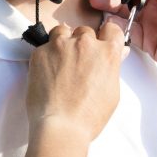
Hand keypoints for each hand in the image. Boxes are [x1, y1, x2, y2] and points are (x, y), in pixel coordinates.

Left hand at [25, 20, 125, 141]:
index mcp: (107, 52)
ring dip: (63, 42)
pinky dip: (47, 55)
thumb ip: (113, 67)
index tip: (102, 42)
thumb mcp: (112, 92)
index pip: (111, 29)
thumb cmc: (89, 116)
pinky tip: (48, 73)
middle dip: (84, 43)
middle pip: (86, 31)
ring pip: (62, 32)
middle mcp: (85, 43)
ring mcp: (61, 45)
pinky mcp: (40, 52)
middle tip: (79, 62)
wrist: (61, 127)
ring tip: (61, 62)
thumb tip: (116, 55)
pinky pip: (44, 46)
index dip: (106, 36)